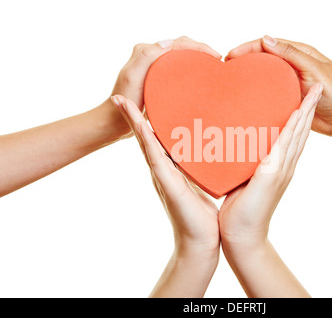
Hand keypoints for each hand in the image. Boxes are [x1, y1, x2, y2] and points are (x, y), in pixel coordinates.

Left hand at [103, 37, 220, 139]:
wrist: (115, 121)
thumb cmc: (124, 103)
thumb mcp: (134, 78)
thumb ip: (147, 57)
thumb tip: (168, 43)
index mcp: (145, 51)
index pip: (178, 43)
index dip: (199, 47)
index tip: (216, 57)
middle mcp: (150, 55)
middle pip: (182, 46)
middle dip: (202, 50)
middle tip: (218, 62)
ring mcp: (154, 67)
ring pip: (182, 56)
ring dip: (198, 58)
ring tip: (213, 68)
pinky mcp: (157, 78)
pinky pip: (178, 68)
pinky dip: (192, 68)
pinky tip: (201, 78)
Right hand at [110, 95, 219, 296]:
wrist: (203, 240)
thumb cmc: (204, 214)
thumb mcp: (202, 182)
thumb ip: (199, 167)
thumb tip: (207, 150)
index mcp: (170, 168)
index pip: (157, 138)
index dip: (147, 120)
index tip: (143, 99)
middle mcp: (162, 169)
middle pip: (145, 137)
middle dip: (133, 116)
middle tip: (120, 95)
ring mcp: (161, 176)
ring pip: (144, 142)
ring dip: (132, 122)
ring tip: (120, 100)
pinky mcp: (166, 183)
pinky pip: (153, 157)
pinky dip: (144, 139)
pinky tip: (139, 124)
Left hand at [219, 83, 322, 248]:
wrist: (241, 235)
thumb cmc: (239, 210)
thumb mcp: (242, 179)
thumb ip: (244, 163)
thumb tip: (234, 147)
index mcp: (278, 166)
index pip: (292, 136)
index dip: (300, 115)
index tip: (305, 95)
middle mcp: (284, 166)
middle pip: (301, 131)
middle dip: (310, 108)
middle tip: (318, 86)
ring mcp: (281, 170)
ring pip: (298, 134)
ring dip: (307, 112)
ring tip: (316, 91)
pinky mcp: (272, 174)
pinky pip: (285, 145)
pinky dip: (293, 128)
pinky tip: (299, 112)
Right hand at [226, 36, 331, 136]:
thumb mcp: (313, 70)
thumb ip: (291, 54)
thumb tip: (265, 39)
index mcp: (300, 53)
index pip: (269, 44)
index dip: (248, 47)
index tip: (232, 55)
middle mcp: (293, 65)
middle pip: (263, 57)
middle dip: (244, 59)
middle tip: (226, 66)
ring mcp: (289, 81)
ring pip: (264, 74)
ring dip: (248, 74)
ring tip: (231, 79)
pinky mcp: (288, 97)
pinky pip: (268, 91)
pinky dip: (255, 91)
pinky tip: (244, 96)